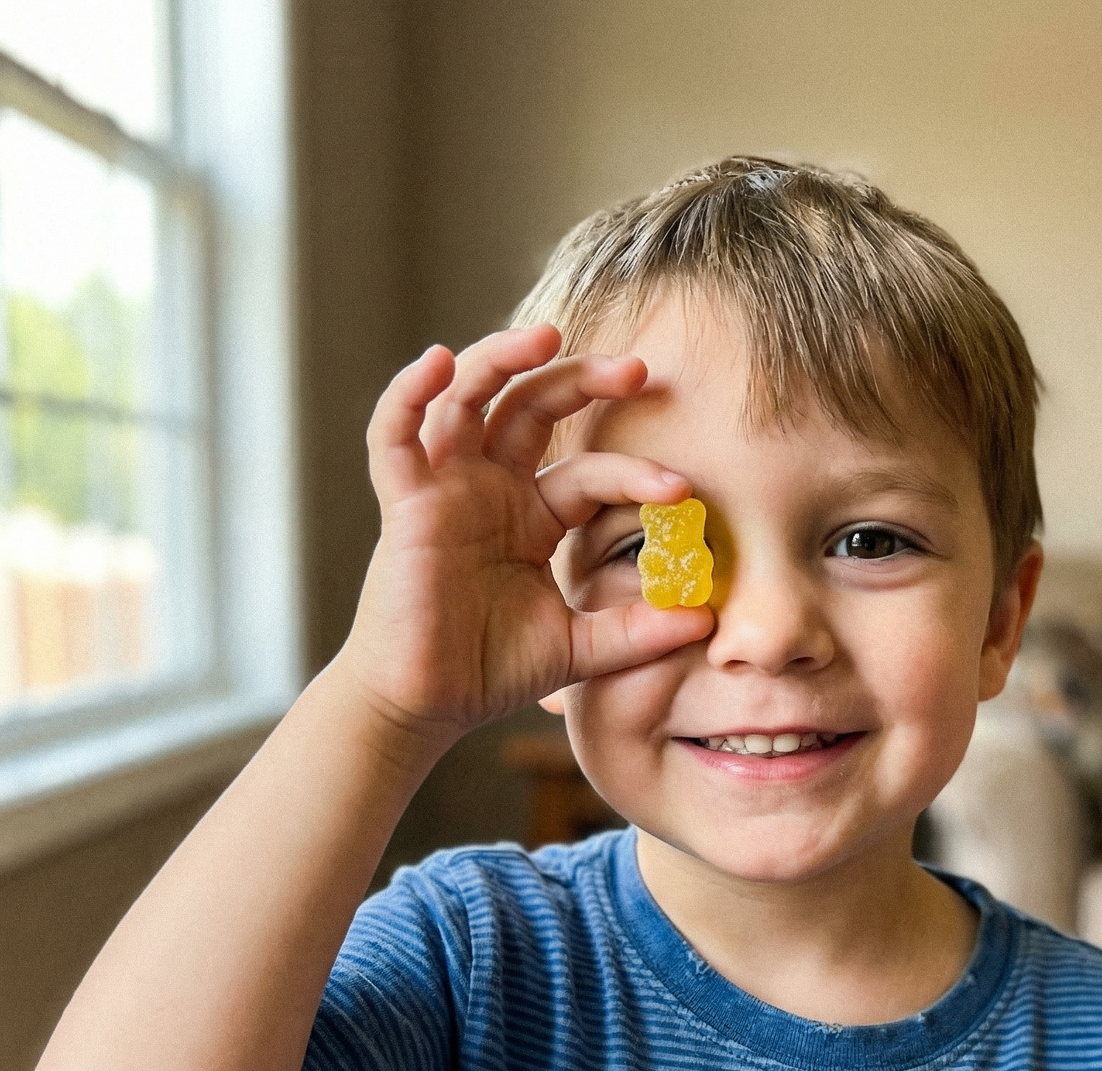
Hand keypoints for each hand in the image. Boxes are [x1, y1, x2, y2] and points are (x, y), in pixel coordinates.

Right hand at [339, 325, 714, 751]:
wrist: (425, 705)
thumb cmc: (491, 671)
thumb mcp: (579, 649)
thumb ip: (637, 633)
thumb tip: (707, 622)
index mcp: (533, 516)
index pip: (589, 473)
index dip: (634, 473)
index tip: (683, 489)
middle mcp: (490, 490)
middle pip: (532, 407)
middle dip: (580, 379)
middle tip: (635, 368)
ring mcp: (445, 489)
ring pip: (467, 399)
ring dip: (502, 358)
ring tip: (547, 334)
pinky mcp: (403, 503)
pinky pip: (394, 434)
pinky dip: (409, 394)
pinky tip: (436, 361)